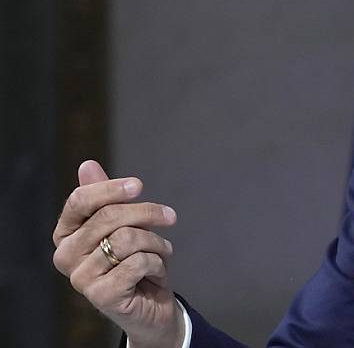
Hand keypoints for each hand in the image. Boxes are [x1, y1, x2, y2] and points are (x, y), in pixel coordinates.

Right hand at [52, 161, 183, 347]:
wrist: (150, 305)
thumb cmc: (134, 259)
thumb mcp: (123, 225)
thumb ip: (104, 197)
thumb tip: (87, 164)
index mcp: (66, 234)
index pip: (80, 201)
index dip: (110, 189)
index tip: (139, 185)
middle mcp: (65, 256)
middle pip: (109, 216)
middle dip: (148, 213)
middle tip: (170, 217)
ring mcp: (81, 278)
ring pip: (127, 239)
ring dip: (156, 242)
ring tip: (162, 250)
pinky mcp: (101, 296)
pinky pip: (138, 263)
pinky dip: (157, 263)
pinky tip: (156, 272)